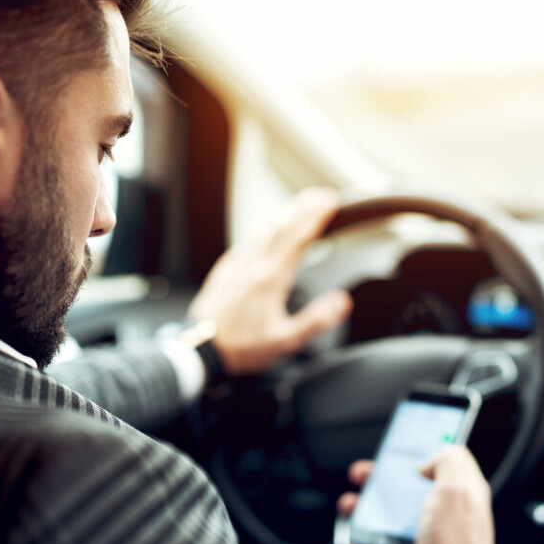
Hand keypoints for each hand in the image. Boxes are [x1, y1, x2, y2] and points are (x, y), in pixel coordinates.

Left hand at [186, 188, 351, 375]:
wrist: (202, 349)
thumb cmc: (242, 346)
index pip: (298, 239)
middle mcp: (254, 266)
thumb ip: (316, 320)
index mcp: (271, 279)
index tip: (329, 201)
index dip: (315, 217)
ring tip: (296, 207)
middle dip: (302, 209)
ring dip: (282, 217)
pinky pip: (244, 244)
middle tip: (319, 195)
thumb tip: (342, 302)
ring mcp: (237, 267)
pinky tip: (260, 231)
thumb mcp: (286, 340)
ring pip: (262, 232)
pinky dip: (259, 232)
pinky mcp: (224, 272)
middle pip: (281, 228)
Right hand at [337, 447, 496, 543]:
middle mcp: (450, 513)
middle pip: (410, 489)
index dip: (417, 453)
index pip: (442, 462)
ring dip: (366, 514)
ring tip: (348, 509)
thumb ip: (449, 460)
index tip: (393, 450)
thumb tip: (429, 464)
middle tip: (361, 476)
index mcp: (463, 491)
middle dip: (380, 482)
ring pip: (395, 520)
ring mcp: (435, 539)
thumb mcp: (457, 487)